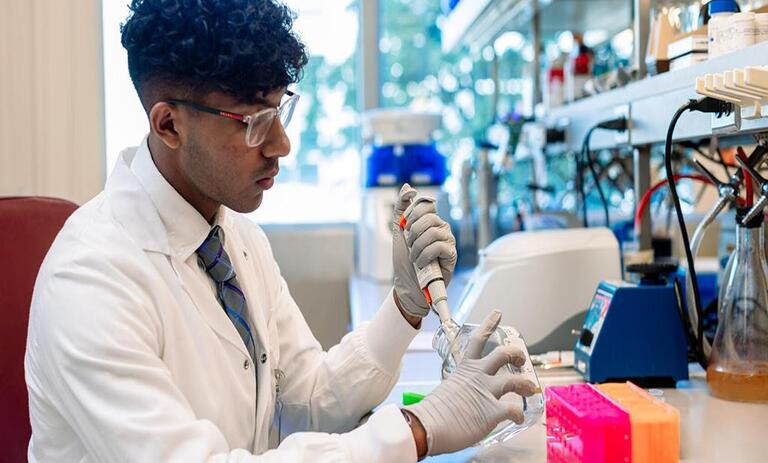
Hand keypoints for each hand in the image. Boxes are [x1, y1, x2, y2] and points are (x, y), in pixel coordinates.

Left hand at [392, 184, 456, 318]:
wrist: (407, 283)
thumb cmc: (405, 259)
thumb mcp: (398, 231)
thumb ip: (401, 208)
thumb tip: (408, 187)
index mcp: (430, 220)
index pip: (425, 204)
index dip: (412, 216)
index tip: (405, 230)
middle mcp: (441, 227)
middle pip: (428, 217)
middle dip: (413, 234)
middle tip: (410, 246)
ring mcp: (448, 240)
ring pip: (431, 232)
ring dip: (417, 247)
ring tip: (416, 257)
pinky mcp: (451, 254)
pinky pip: (437, 246)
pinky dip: (424, 256)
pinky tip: (422, 263)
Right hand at [405, 311, 536, 455]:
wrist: (428, 426)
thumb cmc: (433, 412)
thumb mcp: (447, 390)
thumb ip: (460, 389)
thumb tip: (462, 398)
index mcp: (464, 369)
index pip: (477, 340)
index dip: (489, 325)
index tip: (497, 314)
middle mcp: (478, 376)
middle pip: (503, 355)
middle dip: (516, 354)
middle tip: (521, 358)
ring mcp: (486, 392)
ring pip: (515, 380)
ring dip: (525, 383)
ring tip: (529, 388)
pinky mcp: (492, 411)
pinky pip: (514, 409)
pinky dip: (519, 414)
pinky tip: (518, 418)